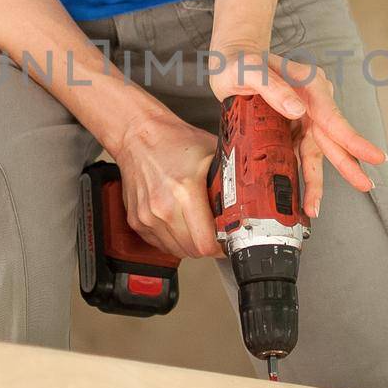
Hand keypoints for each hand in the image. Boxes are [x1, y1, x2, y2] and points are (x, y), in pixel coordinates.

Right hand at [109, 110, 221, 259]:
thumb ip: (232, 181)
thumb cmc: (175, 142)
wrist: (139, 136)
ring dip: (190, 244)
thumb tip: (250, 202)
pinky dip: (173, 239)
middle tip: (214, 232)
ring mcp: (147, 216)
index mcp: (185, 191)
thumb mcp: (213, 155)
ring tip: (196, 225)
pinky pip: (161, 244)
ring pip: (177, 251)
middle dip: (208, 245)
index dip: (221, 245)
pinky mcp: (136, 221)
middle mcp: (163, 207)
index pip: (206, 243)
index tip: (226, 239)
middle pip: (193, 251)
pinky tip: (178, 221)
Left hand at [209, 45, 385, 217]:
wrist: (233, 60)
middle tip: (364, 184)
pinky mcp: (293, 128)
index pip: (333, 116)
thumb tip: (297, 110)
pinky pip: (301, 154)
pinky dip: (303, 175)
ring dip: (316, 180)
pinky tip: (304, 196)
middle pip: (332, 138)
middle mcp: (312, 102)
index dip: (352, 139)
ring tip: (315, 206)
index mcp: (310, 85)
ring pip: (317, 152)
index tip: (372, 155)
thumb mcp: (250, 70)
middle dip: (347, 164)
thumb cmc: (240, 60)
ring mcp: (304, 116)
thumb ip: (272, 87)